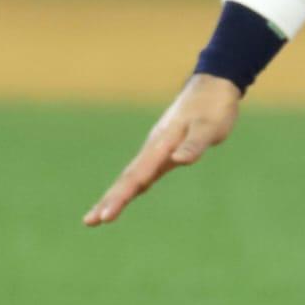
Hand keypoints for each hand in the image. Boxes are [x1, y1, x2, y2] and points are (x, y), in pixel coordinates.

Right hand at [83, 73, 239, 226]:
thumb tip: (177, 160)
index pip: (137, 175)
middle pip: (129, 177)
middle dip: (110, 199)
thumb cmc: (214, 105)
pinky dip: (134, 183)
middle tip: (89, 221)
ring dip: (117, 193)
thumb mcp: (210, 125)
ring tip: (98, 215)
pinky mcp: (166, 146)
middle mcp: (155, 146)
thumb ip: (194, 143)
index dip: (122, 196)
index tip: (105, 216)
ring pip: (134, 174)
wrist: (216, 82)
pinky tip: (131, 193)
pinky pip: (146, 168)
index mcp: (162, 143)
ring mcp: (159, 146)